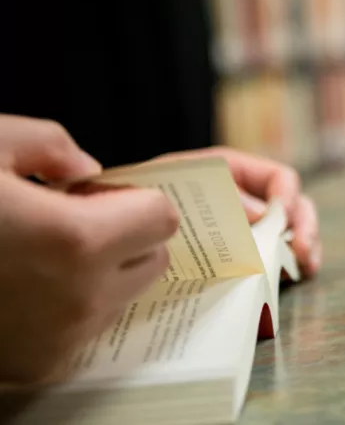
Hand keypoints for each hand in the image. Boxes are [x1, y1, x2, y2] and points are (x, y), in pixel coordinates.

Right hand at [0, 115, 178, 383]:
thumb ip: (50, 144)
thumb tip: (87, 169)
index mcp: (75, 240)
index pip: (162, 218)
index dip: (131, 197)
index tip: (97, 194)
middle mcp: (78, 300)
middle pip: (150, 261)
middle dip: (123, 235)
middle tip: (66, 219)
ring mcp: (57, 340)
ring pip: (120, 297)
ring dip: (97, 272)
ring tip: (32, 252)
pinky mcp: (35, 365)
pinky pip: (82, 328)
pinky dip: (66, 305)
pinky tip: (17, 283)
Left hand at [155, 147, 321, 278]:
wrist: (113, 228)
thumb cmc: (139, 196)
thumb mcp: (172, 183)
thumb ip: (218, 192)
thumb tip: (262, 214)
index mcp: (234, 172)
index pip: (278, 178)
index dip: (287, 196)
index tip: (282, 219)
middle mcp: (248, 199)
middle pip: (296, 207)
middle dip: (305, 227)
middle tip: (302, 251)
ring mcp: (249, 229)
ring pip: (292, 234)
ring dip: (305, 248)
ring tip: (305, 267)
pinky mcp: (244, 257)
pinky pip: (276, 260)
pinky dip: (290, 268)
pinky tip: (292, 278)